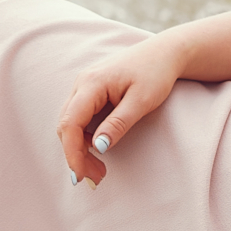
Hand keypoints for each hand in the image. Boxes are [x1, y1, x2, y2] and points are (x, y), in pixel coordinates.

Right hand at [55, 32, 188, 183]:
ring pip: (69, 122)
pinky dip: (84, 137)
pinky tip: (98, 148)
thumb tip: (98, 148)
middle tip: (96, 178)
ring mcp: (84, 85)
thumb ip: (118, 124)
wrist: (164, 52)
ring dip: (79, 147)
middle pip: (65, 125)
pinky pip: (78, 117)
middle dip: (76, 154)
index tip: (82, 175)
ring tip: (99, 169)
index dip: (72, 152)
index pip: (70, 123)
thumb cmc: (156, 74)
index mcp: (92, 83)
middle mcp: (82, 83)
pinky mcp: (90, 90)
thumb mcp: (142, 101)